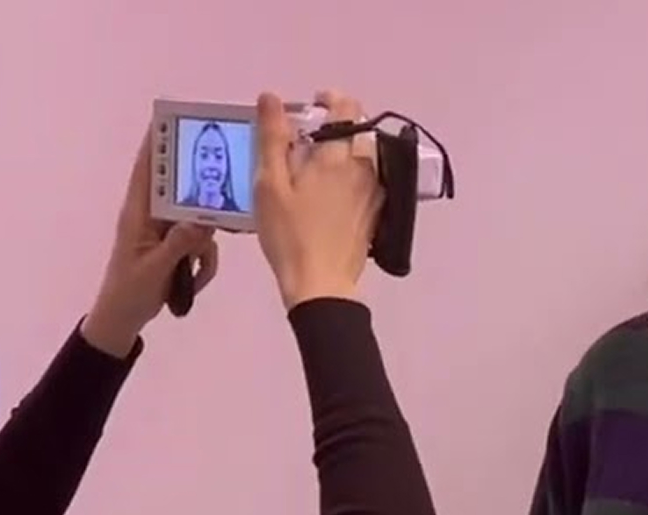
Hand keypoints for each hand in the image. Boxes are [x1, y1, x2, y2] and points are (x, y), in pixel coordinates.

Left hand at [81, 129, 219, 356]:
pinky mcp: (179, 248)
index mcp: (139, 213)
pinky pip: (203, 245)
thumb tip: (203, 219)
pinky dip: (203, 264)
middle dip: (203, 198)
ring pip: (200, 221)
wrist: (124, 319)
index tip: (172, 119)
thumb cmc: (130, 290)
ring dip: (203, 248)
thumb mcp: (154, 268)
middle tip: (224, 193)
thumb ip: (180, 244)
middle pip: (183, 191)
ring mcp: (169, 233)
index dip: (156, 142)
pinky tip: (192, 282)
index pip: (146, 169)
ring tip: (194, 270)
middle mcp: (155, 217)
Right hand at [253, 90, 383, 308]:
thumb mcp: (270, 184)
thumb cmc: (290, 235)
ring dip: (347, 147)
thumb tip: (271, 97)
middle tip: (309, 137)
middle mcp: (364, 168)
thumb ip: (272, 137)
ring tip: (318, 164)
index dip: (330, 98)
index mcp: (338, 156)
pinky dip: (354, 172)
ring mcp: (375, 191)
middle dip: (337, 123)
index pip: (347, 107)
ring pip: (368, 153)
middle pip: (360, 128)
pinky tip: (332, 190)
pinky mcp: (377, 212)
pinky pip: (371, 178)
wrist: (321, 283)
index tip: (312, 105)